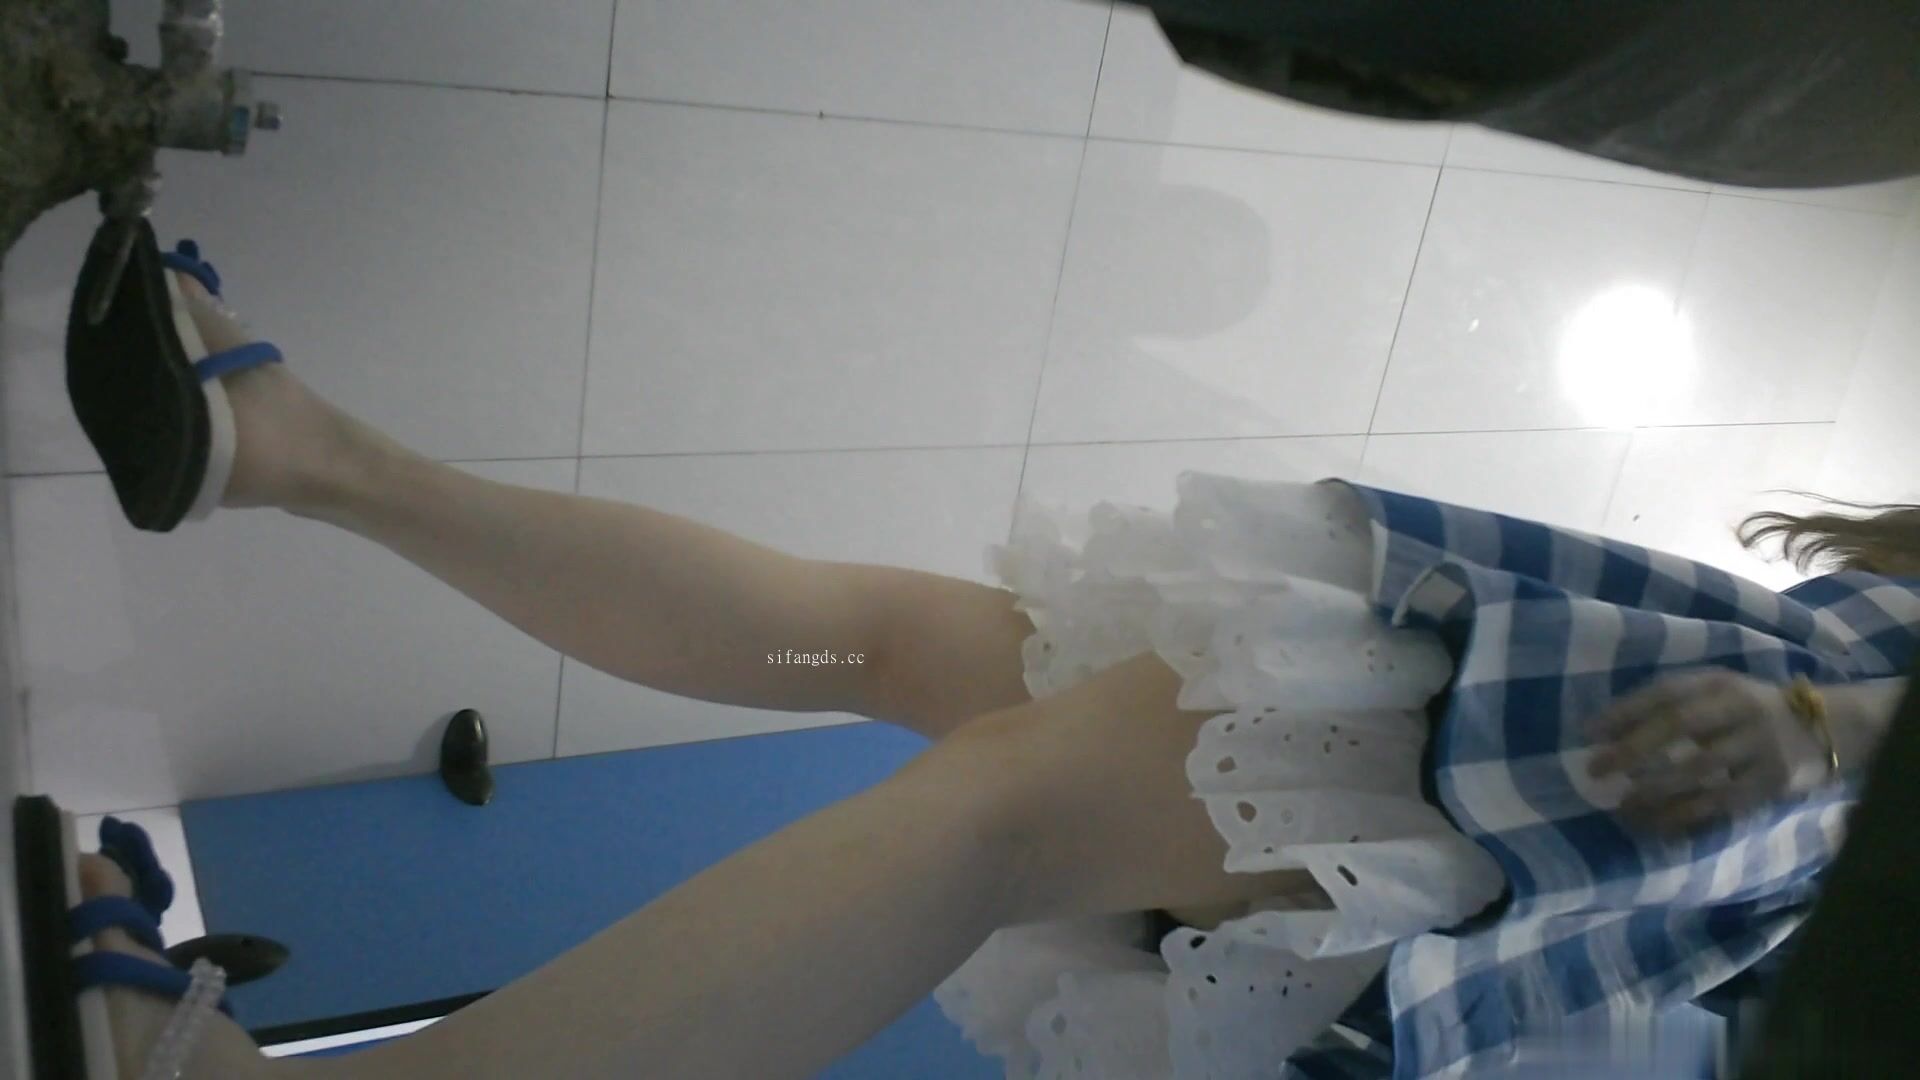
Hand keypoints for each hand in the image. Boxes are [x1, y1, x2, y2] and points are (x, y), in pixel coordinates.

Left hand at [1585, 669, 1833, 832]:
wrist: (1830, 729)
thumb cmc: (1751, 710)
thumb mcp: (1719, 691)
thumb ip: (1674, 701)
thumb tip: (1607, 729)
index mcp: (1720, 683)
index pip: (1666, 693)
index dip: (1625, 711)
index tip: (1588, 733)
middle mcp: (1740, 709)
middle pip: (1680, 726)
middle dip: (1633, 749)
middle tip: (1595, 771)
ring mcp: (1759, 747)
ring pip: (1699, 770)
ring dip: (1654, 790)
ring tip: (1620, 806)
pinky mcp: (1771, 784)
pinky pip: (1721, 803)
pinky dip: (1685, 816)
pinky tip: (1655, 825)